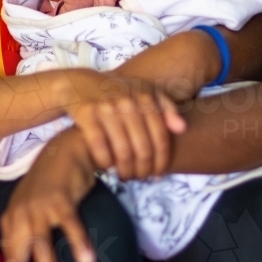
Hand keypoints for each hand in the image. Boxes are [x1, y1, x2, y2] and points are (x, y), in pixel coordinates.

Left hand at [0, 129, 95, 261]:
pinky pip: (69, 225)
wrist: (64, 150)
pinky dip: (78, 243)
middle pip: (19, 257)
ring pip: (41, 246)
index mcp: (12, 221)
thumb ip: (28, 234)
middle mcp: (20, 215)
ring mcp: (38, 207)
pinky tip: (87, 261)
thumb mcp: (33, 209)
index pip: (11, 261)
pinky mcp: (59, 199)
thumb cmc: (51, 185)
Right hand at [66, 74, 185, 178]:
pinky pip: (100, 146)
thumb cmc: (117, 92)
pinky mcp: (87, 114)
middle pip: (143, 148)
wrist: (79, 83)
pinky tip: (107, 167)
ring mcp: (107, 108)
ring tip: (125, 176)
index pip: (161, 138)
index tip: (158, 174)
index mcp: (146, 98)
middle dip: (143, 170)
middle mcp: (128, 102)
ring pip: (123, 151)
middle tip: (140, 178)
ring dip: (126, 170)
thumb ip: (166, 108)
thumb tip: (182, 129)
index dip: (161, 161)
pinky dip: (105, 161)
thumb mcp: (144, 92)